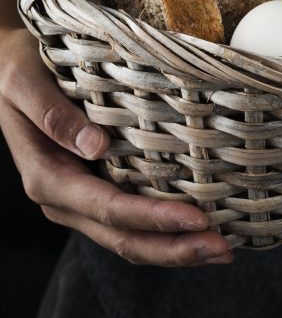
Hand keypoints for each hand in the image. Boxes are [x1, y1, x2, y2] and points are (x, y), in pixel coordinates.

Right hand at [0, 25, 233, 265]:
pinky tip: (198, 230)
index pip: (109, 209)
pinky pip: (130, 222)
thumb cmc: (18, 68)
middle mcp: (64, 199)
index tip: (199, 218)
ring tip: (222, 251)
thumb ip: (54, 116)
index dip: (155, 218)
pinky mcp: (94, 189)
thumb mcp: (24, 83)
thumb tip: (95, 145)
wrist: (5, 66)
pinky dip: (164, 232)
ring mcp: (79, 200)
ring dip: (175, 249)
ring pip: (129, 239)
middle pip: (123, 238)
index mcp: (47, 177)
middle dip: (175, 248)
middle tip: (224, 250)